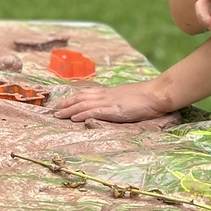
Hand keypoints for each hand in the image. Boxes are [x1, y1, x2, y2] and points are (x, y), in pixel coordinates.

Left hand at [53, 80, 168, 122]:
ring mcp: (109, 102)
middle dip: (66, 103)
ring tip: (58, 115)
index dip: (73, 97)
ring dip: (69, 110)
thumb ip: (118, 100)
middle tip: (54, 109)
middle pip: (81, 97)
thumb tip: (113, 105)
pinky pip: (94, 112)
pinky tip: (73, 118)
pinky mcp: (114, 110)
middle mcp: (106, 95)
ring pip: (83, 104)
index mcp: (109, 92)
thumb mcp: (128, 96)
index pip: (87, 93)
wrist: (156, 93)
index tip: (63, 102)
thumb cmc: (146, 96)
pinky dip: (81, 114)